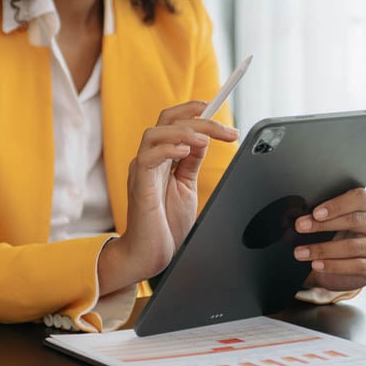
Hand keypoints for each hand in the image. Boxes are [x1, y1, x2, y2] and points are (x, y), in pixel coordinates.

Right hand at [108, 101, 238, 285]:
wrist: (150, 256)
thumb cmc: (165, 226)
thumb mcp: (185, 187)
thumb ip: (192, 163)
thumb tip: (204, 138)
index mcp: (161, 158)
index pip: (174, 122)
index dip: (194, 111)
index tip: (218, 108)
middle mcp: (149, 160)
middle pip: (166, 121)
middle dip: (197, 117)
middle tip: (226, 129)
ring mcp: (141, 171)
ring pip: (154, 133)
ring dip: (184, 131)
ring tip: (206, 140)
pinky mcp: (139, 186)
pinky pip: (147, 157)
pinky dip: (167, 149)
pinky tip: (185, 151)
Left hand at [293, 188, 365, 290]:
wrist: (353, 267)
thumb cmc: (344, 238)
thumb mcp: (338, 222)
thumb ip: (327, 215)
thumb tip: (301, 217)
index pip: (360, 198)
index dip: (337, 205)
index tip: (315, 213)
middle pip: (354, 220)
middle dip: (323, 225)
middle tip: (301, 227)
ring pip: (353, 246)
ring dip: (322, 249)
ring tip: (301, 252)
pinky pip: (357, 265)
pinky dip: (334, 266)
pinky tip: (317, 264)